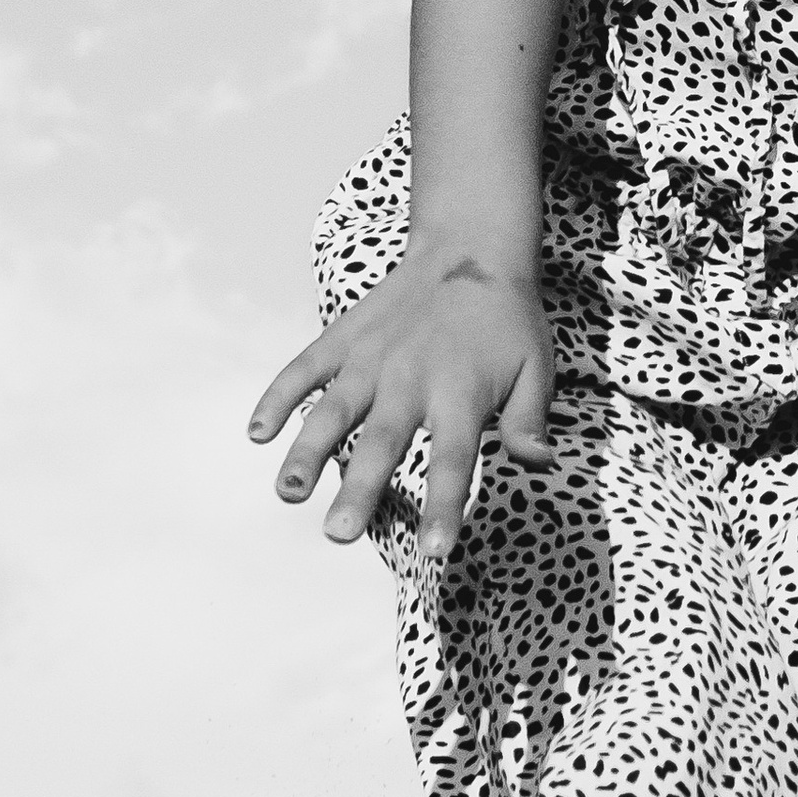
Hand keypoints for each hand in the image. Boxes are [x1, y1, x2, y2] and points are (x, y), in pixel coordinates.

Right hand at [248, 251, 553, 561]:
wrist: (470, 245)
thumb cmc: (508, 319)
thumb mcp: (536, 368)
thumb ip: (529, 420)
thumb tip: (540, 465)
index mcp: (461, 394)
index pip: (454, 459)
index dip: (444, 506)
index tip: (435, 551)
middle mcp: (411, 379)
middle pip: (382, 443)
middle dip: (359, 489)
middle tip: (338, 535)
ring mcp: (370, 358)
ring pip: (334, 410)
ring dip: (308, 451)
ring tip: (289, 492)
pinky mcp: (343, 338)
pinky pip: (303, 368)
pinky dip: (278, 397)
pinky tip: (257, 433)